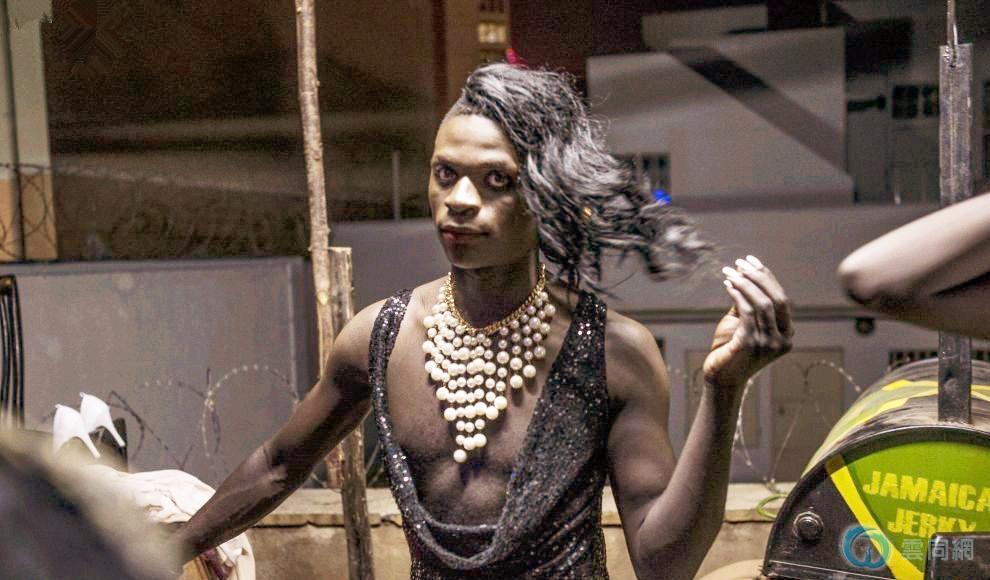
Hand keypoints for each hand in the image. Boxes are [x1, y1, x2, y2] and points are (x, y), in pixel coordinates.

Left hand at [703, 255, 792, 390]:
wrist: (721, 377)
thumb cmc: (730, 349)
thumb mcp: (742, 322)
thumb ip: (748, 302)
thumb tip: (746, 273)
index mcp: (786, 333)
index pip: (782, 298)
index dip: (767, 277)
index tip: (751, 261)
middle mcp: (783, 339)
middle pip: (776, 298)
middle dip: (758, 277)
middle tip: (740, 263)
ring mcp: (769, 343)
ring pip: (762, 303)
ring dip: (745, 283)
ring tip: (730, 272)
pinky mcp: (752, 344)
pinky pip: (748, 312)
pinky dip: (738, 295)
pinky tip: (728, 285)